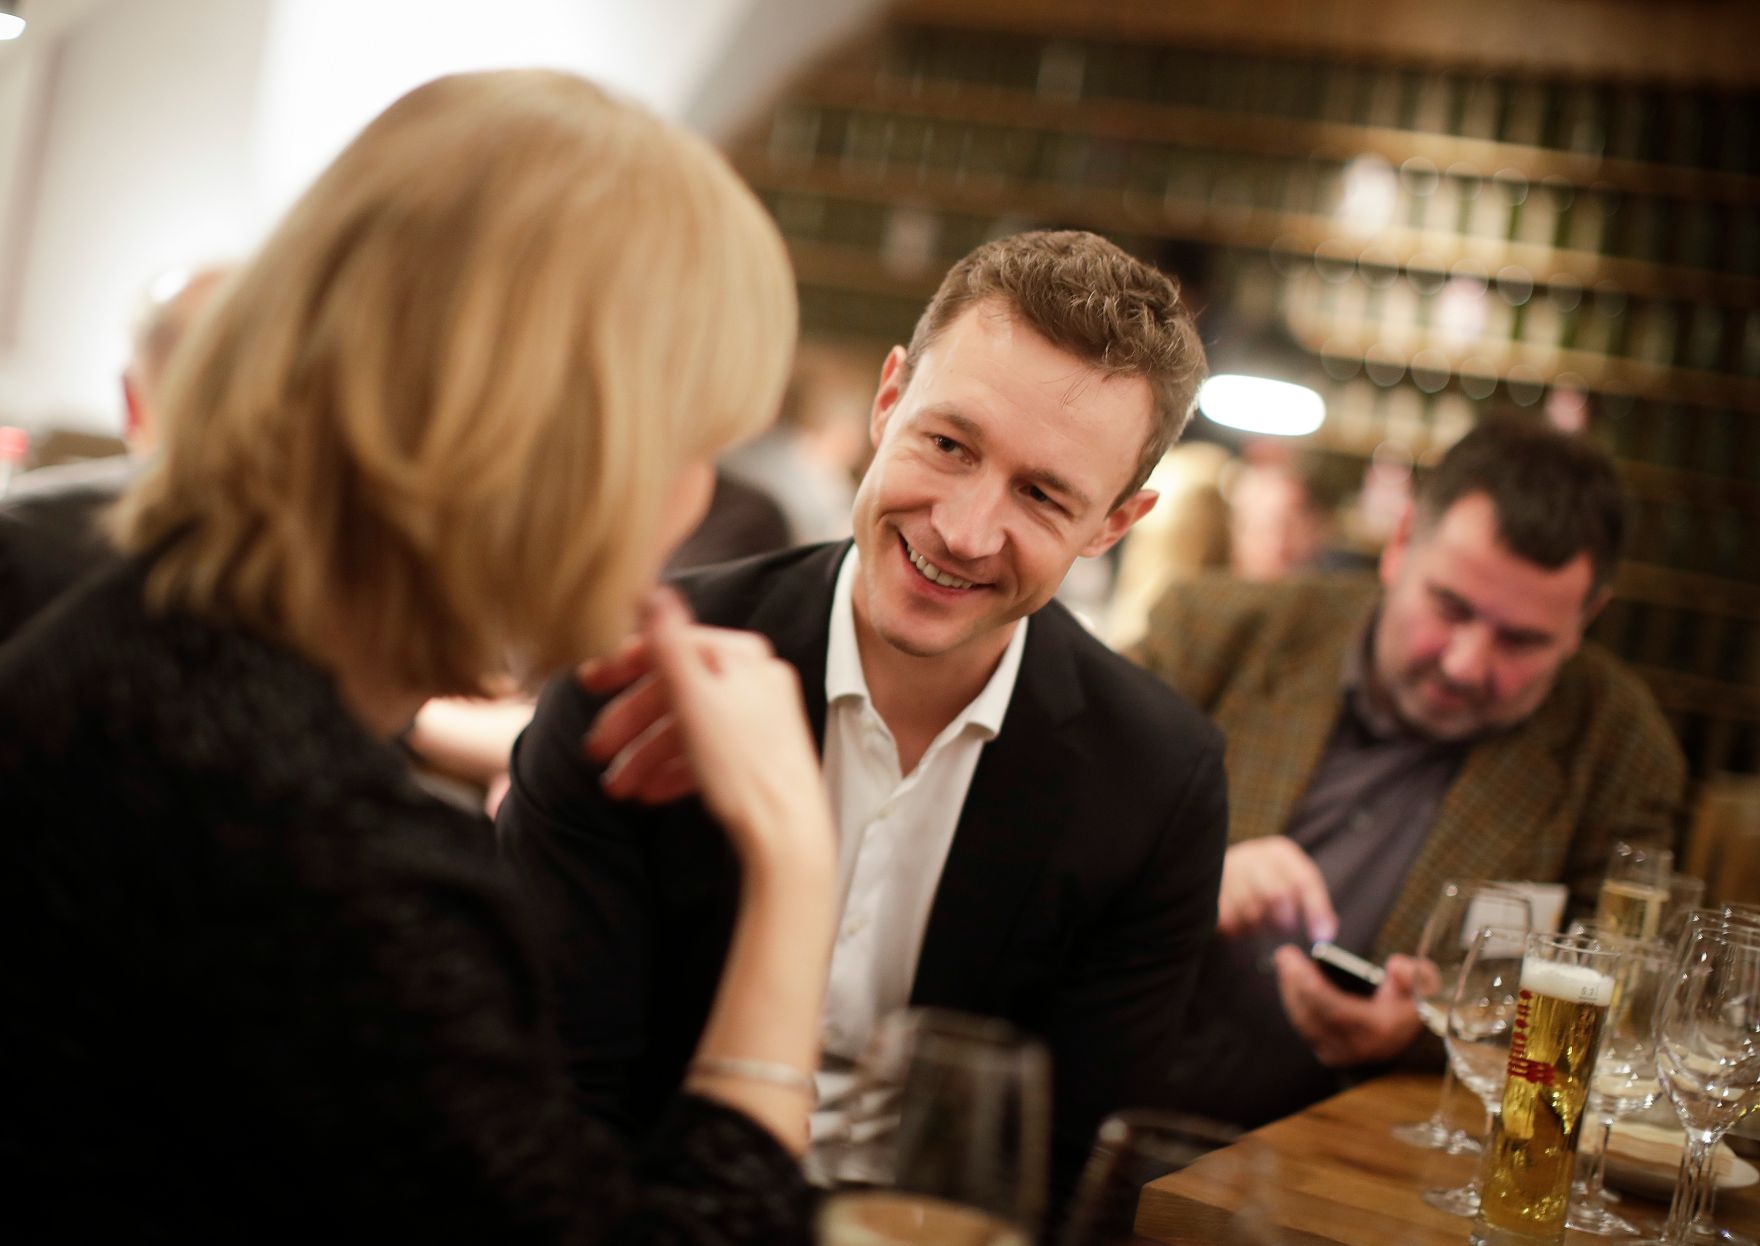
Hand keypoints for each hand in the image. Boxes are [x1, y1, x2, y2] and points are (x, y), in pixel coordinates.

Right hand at [578, 605, 776, 806]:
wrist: (786, 834)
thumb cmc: (742, 767)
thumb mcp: (693, 699)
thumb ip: (669, 644)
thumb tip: (651, 589)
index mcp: (741, 657)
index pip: (671, 646)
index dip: (624, 665)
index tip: (588, 683)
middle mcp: (753, 681)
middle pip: (675, 691)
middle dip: (630, 723)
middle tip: (594, 750)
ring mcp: (757, 719)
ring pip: (686, 727)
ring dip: (645, 755)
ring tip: (617, 789)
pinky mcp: (757, 756)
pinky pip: (705, 754)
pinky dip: (673, 770)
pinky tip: (649, 795)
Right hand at [1217, 838, 1337, 941]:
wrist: (1220, 869)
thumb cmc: (1267, 880)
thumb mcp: (1294, 881)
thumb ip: (1314, 904)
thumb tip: (1325, 933)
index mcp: (1279, 852)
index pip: (1303, 880)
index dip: (1316, 910)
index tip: (1321, 936)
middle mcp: (1253, 856)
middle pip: (1276, 895)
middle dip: (1284, 920)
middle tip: (1285, 929)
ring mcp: (1228, 873)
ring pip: (1253, 912)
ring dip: (1262, 927)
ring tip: (1262, 923)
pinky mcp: (1212, 894)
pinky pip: (1232, 921)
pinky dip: (1242, 929)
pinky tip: (1244, 922)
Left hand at [1272, 947, 1424, 1067]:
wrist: (1410, 1026)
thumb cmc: (1414, 998)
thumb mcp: (1425, 981)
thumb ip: (1414, 973)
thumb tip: (1394, 967)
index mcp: (1380, 1030)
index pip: (1334, 1010)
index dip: (1310, 985)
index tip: (1295, 960)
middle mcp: (1358, 1047)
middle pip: (1312, 1016)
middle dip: (1294, 983)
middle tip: (1285, 955)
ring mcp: (1342, 1054)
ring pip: (1304, 1022)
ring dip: (1291, 991)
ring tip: (1286, 963)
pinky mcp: (1329, 1053)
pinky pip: (1304, 1027)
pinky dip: (1294, 1002)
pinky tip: (1291, 981)